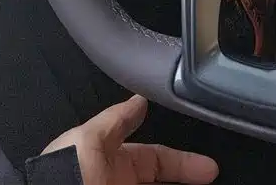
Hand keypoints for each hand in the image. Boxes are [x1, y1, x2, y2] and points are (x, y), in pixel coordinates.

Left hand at [42, 95, 218, 184]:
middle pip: (161, 182)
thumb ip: (116, 120)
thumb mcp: (88, 141)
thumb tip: (139, 99)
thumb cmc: (66, 176)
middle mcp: (118, 183)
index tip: (209, 169)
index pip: (156, 159)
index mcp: (111, 162)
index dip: (184, 162)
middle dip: (185, 180)